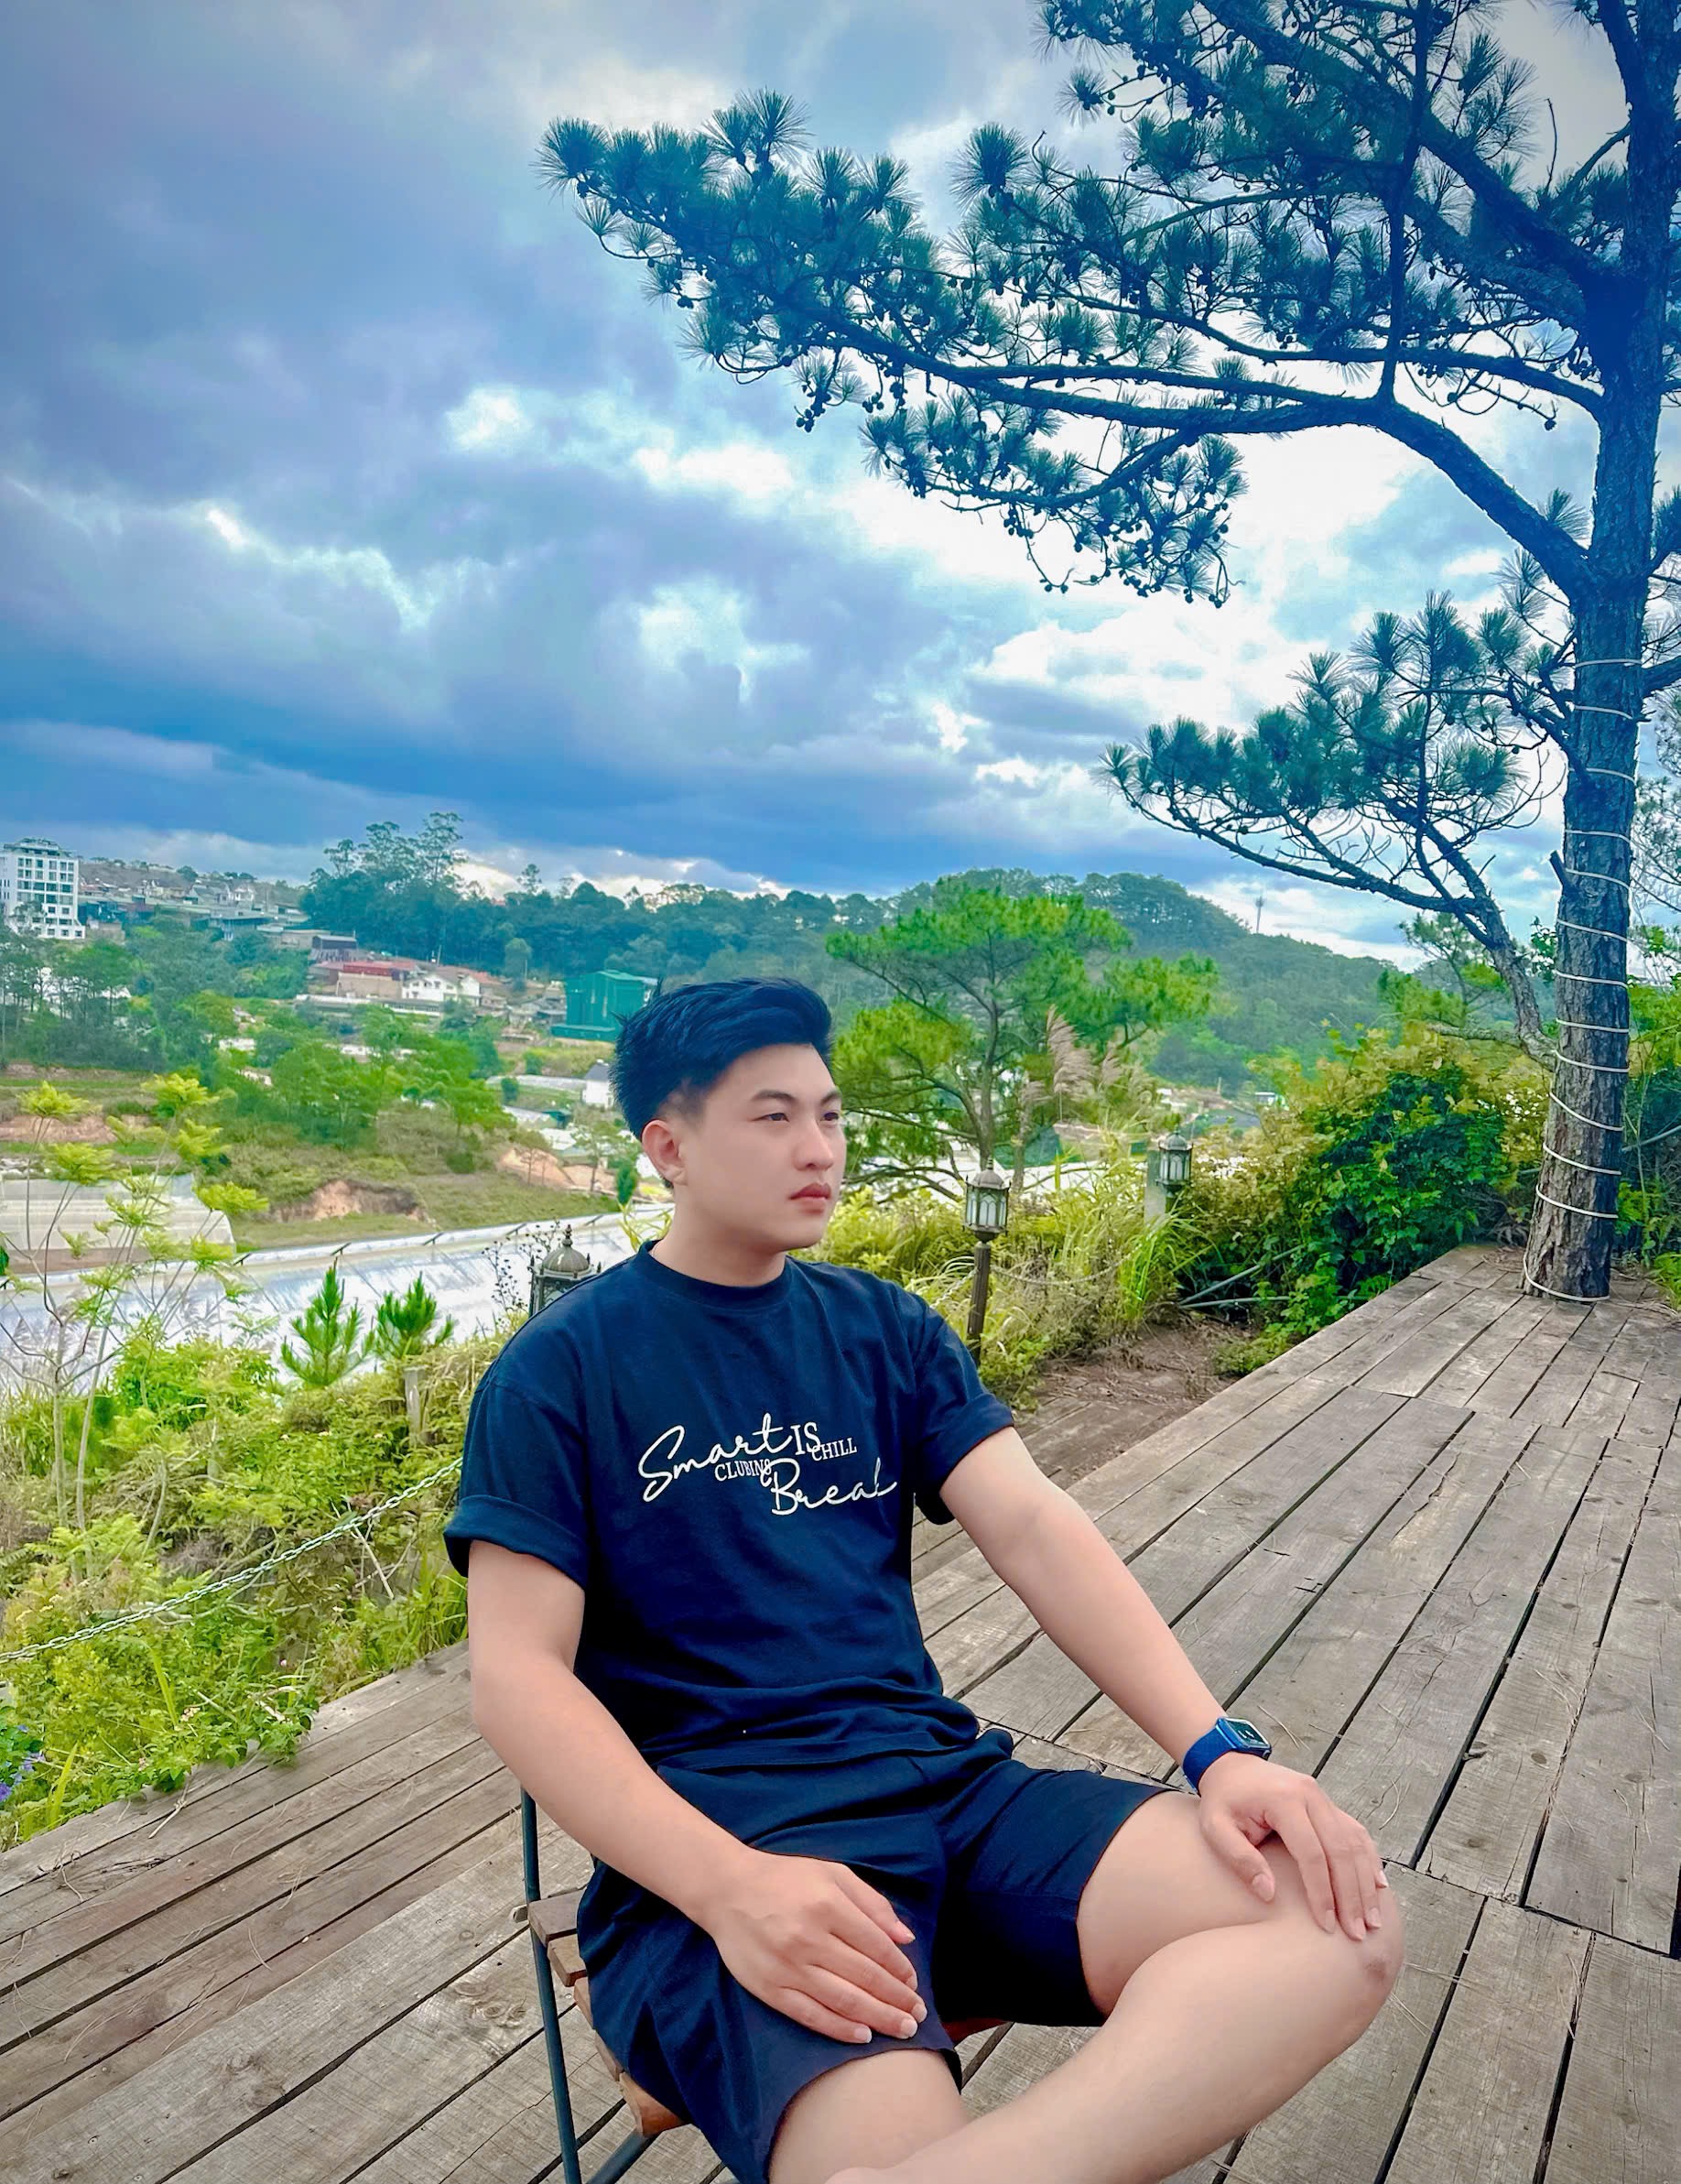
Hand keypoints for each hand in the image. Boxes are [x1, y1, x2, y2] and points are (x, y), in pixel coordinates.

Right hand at [697, 1846, 928, 2043]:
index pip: (877, 1946)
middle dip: (897, 1999)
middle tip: (917, 2015)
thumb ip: (871, 1903)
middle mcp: (809, 1938)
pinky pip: (811, 2015)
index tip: (914, 1984)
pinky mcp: (770, 1988)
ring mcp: (788, 1967)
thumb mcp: (832, 1874)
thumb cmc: (785, 1879)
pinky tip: (863, 2036)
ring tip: (902, 2029)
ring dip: (879, 2018)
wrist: (727, 1890)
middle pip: (866, 1977)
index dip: (900, 1969)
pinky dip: (840, 2029)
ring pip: (844, 2001)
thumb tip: (905, 1937)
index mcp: (827, 1905)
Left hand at [1194, 1752, 1387, 1943]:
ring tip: (1373, 1920)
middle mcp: (1310, 1795)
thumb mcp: (1215, 1827)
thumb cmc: (1222, 1800)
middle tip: (1357, 1933)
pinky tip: (1378, 1886)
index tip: (1326, 1926)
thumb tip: (1268, 1894)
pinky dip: (1369, 1860)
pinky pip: (1355, 1832)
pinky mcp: (1328, 1804)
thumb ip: (1240, 1859)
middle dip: (1351, 1895)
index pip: (1311, 1853)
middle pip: (1341, 1850)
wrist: (1231, 1765)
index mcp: (1284, 1799)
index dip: (1321, 1892)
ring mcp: (1323, 1797)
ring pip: (1354, 1843)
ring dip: (1366, 1883)